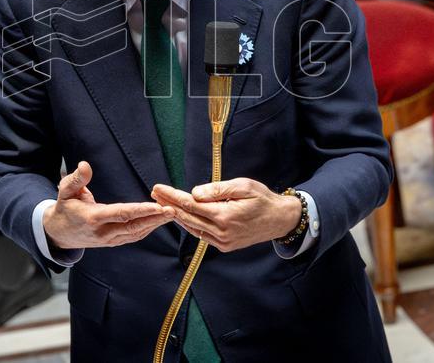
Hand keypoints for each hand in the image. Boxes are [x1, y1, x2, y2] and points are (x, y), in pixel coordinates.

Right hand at [43, 161, 175, 249]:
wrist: (59, 234)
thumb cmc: (64, 207)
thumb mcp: (65, 191)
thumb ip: (76, 179)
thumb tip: (85, 165)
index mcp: (93, 218)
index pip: (121, 214)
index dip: (140, 210)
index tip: (157, 206)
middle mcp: (103, 232)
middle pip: (133, 227)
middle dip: (154, 219)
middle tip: (173, 210)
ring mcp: (109, 240)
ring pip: (136, 233)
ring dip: (155, 224)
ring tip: (172, 214)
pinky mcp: (113, 242)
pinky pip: (134, 236)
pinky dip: (148, 228)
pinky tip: (159, 220)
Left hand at [151, 178, 300, 251]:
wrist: (279, 220)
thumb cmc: (263, 199)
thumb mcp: (243, 186)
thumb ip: (218, 190)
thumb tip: (194, 193)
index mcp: (225, 217)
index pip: (191, 205)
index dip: (172, 196)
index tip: (158, 188)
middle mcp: (221, 233)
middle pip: (187, 217)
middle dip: (169, 204)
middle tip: (154, 193)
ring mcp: (222, 242)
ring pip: (192, 227)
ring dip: (177, 215)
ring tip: (162, 202)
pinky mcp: (224, 246)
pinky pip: (201, 234)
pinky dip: (190, 224)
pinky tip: (181, 214)